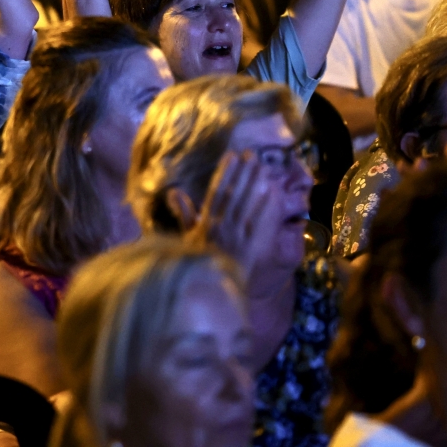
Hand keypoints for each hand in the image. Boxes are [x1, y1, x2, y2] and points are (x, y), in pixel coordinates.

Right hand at [182, 150, 283, 279]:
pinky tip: (273, 193)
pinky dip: (267, 207)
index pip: (217, 193)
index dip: (225, 173)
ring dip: (256, 185)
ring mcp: (239, 236)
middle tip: (252, 154)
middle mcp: (223, 226)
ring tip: (263, 167)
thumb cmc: (196, 266)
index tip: (232, 156)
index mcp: (207, 224)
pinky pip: (261, 224)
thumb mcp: (186, 240)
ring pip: (249, 205)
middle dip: (244, 173)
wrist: (210, 292)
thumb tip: (173, 191)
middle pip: (236, 195)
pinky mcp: (253, 247)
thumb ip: (184, 214)